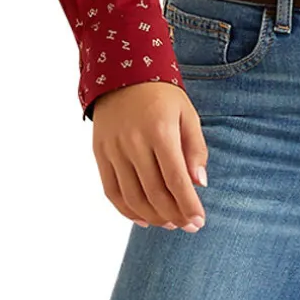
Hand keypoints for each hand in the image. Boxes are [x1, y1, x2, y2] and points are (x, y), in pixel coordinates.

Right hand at [91, 83, 209, 229]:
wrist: (122, 73)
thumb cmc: (162, 96)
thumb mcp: (187, 115)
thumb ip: (195, 149)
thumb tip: (199, 183)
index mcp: (160, 132)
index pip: (175, 179)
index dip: (188, 205)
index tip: (199, 221)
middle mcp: (134, 143)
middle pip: (154, 192)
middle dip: (174, 215)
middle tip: (188, 226)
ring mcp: (114, 149)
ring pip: (132, 197)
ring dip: (153, 217)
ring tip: (169, 224)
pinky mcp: (100, 154)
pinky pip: (111, 191)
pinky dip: (126, 210)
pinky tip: (143, 219)